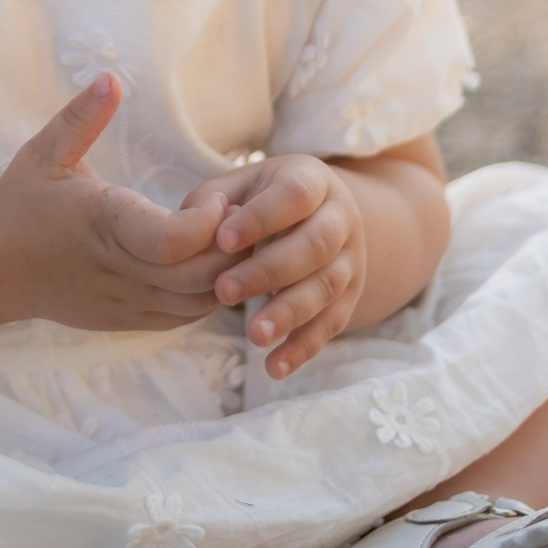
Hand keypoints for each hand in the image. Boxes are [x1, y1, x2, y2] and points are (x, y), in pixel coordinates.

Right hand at [0, 75, 237, 331]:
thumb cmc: (20, 203)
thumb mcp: (44, 152)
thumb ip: (81, 118)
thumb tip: (111, 78)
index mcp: (103, 225)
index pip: (172, 242)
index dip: (207, 224)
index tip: (215, 198)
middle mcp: (119, 270)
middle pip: (198, 276)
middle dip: (232, 247)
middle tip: (241, 216)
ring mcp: (125, 300)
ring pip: (198, 302)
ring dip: (226, 273)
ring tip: (228, 239)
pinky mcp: (128, 319)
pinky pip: (184, 317)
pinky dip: (207, 295)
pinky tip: (207, 264)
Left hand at [192, 154, 368, 378]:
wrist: (324, 214)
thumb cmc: (267, 198)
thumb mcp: (243, 184)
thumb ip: (213, 198)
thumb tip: (198, 220)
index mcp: (312, 181)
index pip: (295, 196)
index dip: (261, 218)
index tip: (223, 240)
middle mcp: (340, 219)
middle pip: (315, 246)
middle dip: (269, 271)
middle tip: (224, 291)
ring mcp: (350, 260)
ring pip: (326, 288)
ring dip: (289, 314)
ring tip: (252, 335)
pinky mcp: (349, 297)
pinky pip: (331, 324)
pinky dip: (304, 348)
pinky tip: (274, 367)